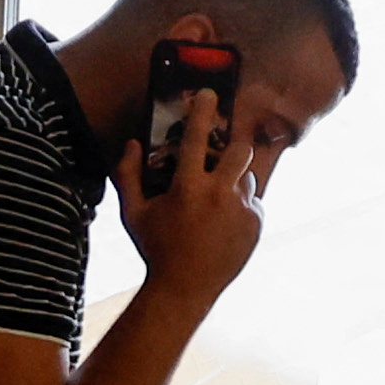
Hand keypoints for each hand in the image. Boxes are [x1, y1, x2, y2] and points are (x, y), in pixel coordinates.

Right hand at [116, 87, 266, 301]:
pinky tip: (223, 224)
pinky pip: (253, 203)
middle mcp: (219, 193)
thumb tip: (132, 144)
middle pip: (241, 150)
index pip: (197, 136)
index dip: (203, 111)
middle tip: (223, 155)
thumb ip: (128, 175)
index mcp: (187, 187)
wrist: (185, 289)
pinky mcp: (255, 224)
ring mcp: (241, 209)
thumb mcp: (134, 213)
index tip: (208, 95)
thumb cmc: (155, 249)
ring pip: (248, 177)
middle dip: (234, 146)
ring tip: (217, 200)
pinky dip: (241, 207)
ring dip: (235, 180)